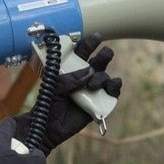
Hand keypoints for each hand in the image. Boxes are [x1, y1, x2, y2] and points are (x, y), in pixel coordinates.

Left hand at [15, 33, 122, 155]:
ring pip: (105, 76)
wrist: (50, 127)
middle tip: (105, 54)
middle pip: (99, 61)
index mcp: (72, 68)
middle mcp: (84, 76)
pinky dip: (114, 87)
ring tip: (91, 86)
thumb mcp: (54, 87)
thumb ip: (70, 78)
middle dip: (104, 55)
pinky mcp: (100, 102)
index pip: (83, 51)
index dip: (90, 43)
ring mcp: (93, 89)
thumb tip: (90, 73)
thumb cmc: (49, 103)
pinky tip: (112, 86)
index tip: (97, 37)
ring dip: (102, 78)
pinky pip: (112, 92)